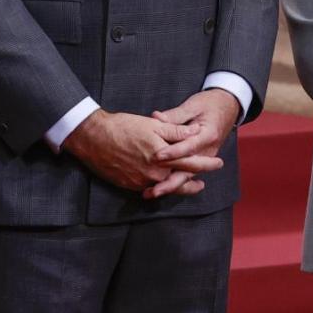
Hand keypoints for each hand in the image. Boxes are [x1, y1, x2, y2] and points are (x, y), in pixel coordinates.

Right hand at [61, 110, 219, 194]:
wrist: (94, 139)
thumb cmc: (123, 127)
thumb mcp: (153, 125)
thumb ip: (176, 131)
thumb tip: (195, 131)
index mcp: (163, 156)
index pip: (192, 163)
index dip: (207, 164)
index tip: (218, 163)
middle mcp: (155, 173)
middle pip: (181, 180)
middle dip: (194, 181)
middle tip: (203, 183)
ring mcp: (142, 181)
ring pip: (166, 186)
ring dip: (179, 185)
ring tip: (190, 186)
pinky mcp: (131, 185)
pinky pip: (151, 188)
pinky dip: (160, 186)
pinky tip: (163, 183)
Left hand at [146, 89, 241, 198]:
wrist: (228, 107)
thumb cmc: (209, 104)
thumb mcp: (193, 105)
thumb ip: (175, 115)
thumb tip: (156, 117)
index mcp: (207, 134)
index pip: (188, 147)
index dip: (172, 152)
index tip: (157, 156)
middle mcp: (208, 151)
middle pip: (189, 170)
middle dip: (170, 181)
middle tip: (153, 189)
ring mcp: (205, 158)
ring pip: (187, 176)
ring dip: (170, 186)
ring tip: (152, 193)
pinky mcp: (200, 161)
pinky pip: (187, 174)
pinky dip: (174, 183)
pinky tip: (159, 188)